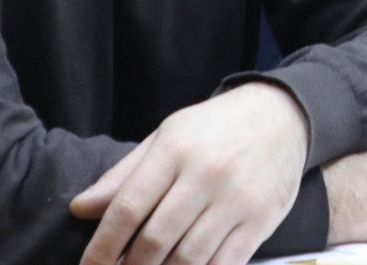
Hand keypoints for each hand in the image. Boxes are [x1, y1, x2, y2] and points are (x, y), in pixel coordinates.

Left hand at [71, 82, 308, 264]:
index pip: (128, 208)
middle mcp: (206, 175)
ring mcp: (236, 200)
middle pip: (155, 240)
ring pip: (188, 259)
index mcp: (175, 150)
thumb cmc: (216, 128)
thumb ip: (125, 175)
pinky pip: (225, 264)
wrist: (284, 116)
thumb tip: (81, 208)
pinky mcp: (260, 220)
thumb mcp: (167, 136)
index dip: (102, 246)